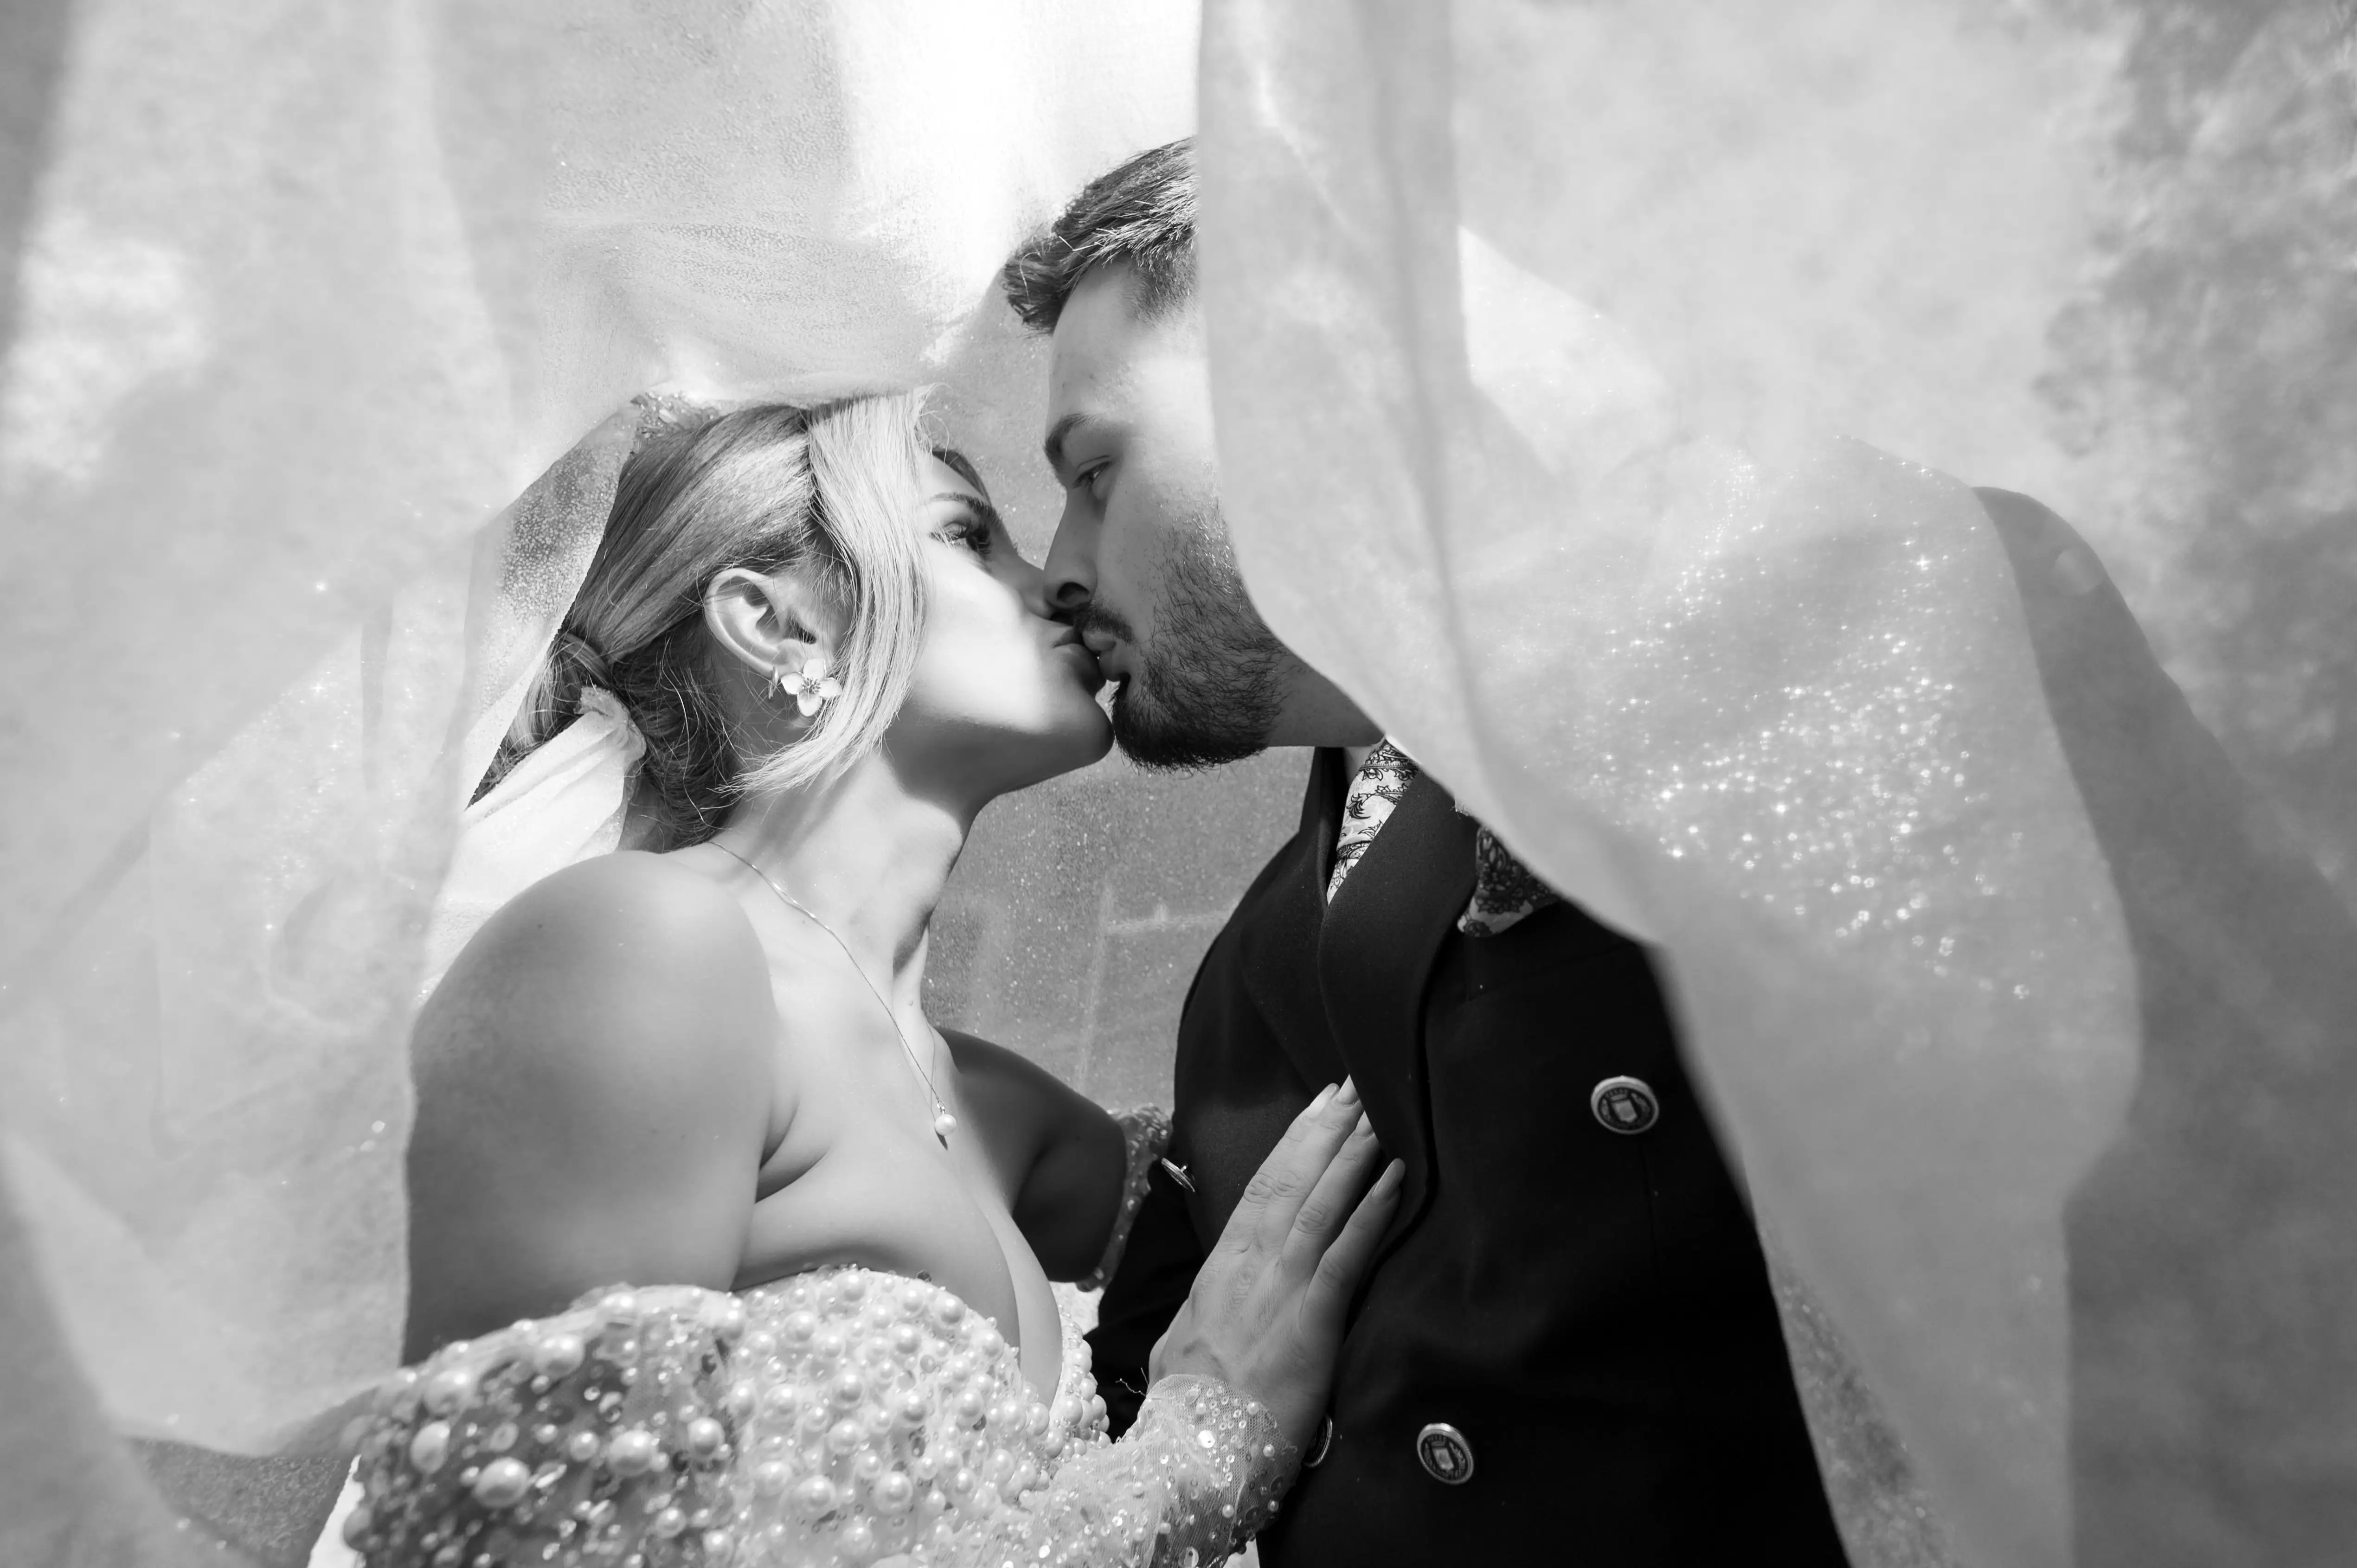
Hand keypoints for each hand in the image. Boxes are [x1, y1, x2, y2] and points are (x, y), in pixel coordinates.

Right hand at [1147, 1079, 1403, 1449]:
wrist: (1186, 1461)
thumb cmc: (1184, 1416)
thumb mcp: (1180, 1353)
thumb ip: (1199, 1322)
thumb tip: (1203, 1311)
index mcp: (1220, 1274)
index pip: (1259, 1193)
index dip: (1291, 1147)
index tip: (1316, 1109)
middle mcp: (1247, 1270)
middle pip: (1289, 1183)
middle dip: (1323, 1131)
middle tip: (1353, 1084)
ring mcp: (1277, 1292)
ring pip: (1316, 1205)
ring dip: (1350, 1155)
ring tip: (1377, 1112)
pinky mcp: (1309, 1324)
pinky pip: (1344, 1257)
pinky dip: (1370, 1213)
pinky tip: (1393, 1179)